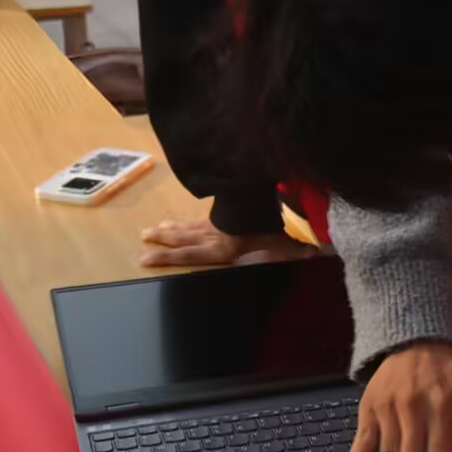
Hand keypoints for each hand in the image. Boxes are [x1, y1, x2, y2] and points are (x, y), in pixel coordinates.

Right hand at [140, 219, 315, 266]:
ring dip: (172, 227)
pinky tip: (181, 217)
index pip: (192, 255)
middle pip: (184, 237)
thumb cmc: (270, 222)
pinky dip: (188, 217)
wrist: (260, 193)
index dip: (169, 258)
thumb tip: (308, 255)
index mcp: (223, 246)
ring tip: (154, 228)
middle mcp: (214, 233)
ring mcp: (216, 219)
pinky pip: (200, 215)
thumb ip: (291, 251)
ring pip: (189, 224)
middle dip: (164, 239)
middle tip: (143, 237)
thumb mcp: (282, 242)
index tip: (145, 259)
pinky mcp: (222, 208)